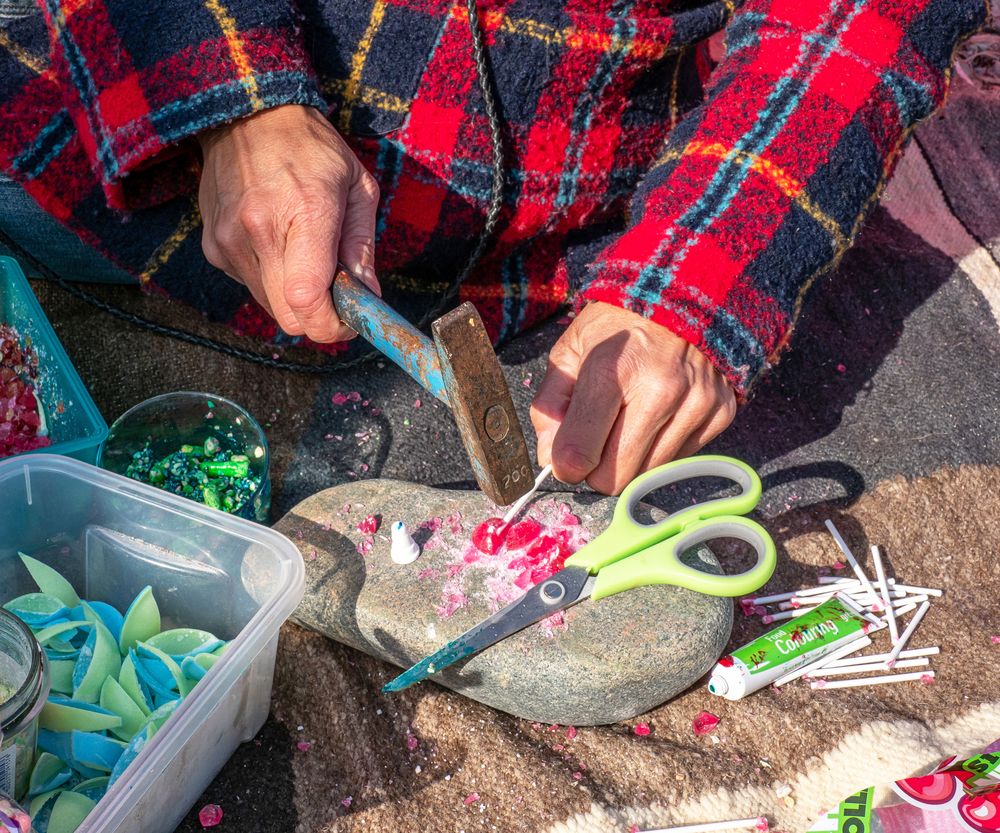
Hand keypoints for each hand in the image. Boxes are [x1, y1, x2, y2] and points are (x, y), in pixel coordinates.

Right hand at [197, 104, 380, 342]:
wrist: (246, 114)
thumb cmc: (310, 148)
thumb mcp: (356, 186)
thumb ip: (362, 247)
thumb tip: (367, 298)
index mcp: (304, 212)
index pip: (307, 298)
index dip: (332, 324)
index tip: (350, 318)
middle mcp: (259, 231)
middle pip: (290, 317)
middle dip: (318, 318)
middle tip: (337, 296)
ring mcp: (229, 242)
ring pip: (271, 307)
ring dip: (295, 297)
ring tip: (307, 256)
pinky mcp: (214, 248)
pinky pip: (252, 286)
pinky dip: (273, 279)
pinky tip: (279, 242)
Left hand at [530, 302, 736, 493]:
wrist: (686, 292)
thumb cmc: (620, 323)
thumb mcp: (571, 349)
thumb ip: (550, 406)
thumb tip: (550, 459)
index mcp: (611, 370)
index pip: (580, 453)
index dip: (565, 464)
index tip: (566, 456)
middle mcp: (659, 389)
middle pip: (615, 478)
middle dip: (598, 468)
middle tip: (598, 439)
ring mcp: (696, 403)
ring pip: (648, 475)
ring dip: (632, 459)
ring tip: (631, 418)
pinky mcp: (721, 413)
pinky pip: (679, 460)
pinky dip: (662, 446)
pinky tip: (661, 413)